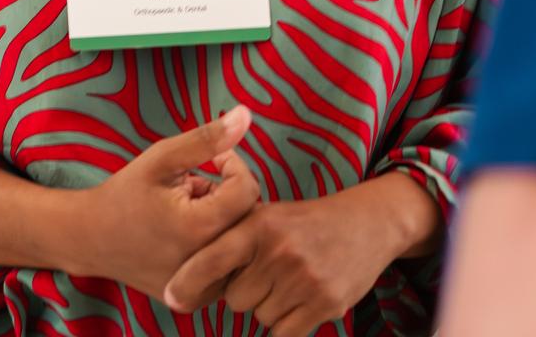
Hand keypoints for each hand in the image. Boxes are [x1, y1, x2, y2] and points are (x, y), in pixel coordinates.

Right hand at [71, 107, 260, 300]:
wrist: (91, 239)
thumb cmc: (125, 193)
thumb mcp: (162, 158)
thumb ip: (207, 139)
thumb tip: (246, 114)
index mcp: (198, 228)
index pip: (246, 190)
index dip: (233, 166)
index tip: (212, 159)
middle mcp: (206, 265)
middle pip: (247, 217)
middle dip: (227, 193)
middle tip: (194, 186)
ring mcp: (204, 288)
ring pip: (239, 241)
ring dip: (223, 218)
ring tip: (188, 210)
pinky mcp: (200, 299)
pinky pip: (226, 262)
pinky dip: (215, 242)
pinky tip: (187, 235)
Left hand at [163, 180, 420, 336]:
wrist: (364, 224)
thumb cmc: (303, 222)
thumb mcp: (267, 212)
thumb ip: (231, 226)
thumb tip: (188, 238)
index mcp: (259, 224)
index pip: (214, 258)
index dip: (188, 280)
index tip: (171, 298)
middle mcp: (278, 252)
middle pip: (234, 298)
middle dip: (243, 292)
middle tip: (263, 273)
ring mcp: (303, 280)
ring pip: (259, 317)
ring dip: (267, 306)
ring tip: (285, 281)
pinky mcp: (325, 304)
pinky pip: (284, 333)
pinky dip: (286, 322)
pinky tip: (298, 299)